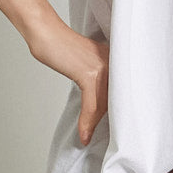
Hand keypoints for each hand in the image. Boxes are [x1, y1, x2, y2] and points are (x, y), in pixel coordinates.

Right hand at [27, 20, 109, 145]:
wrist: (47, 34)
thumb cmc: (63, 49)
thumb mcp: (85, 65)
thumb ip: (97, 81)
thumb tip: (102, 105)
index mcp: (116, 58)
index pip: (125, 90)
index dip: (121, 110)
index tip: (118, 127)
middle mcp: (114, 60)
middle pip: (118, 98)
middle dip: (113, 120)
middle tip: (104, 138)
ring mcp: (103, 65)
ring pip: (106, 103)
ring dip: (96, 124)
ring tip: (88, 137)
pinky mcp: (89, 72)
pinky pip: (93, 103)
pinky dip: (87, 121)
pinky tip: (84, 134)